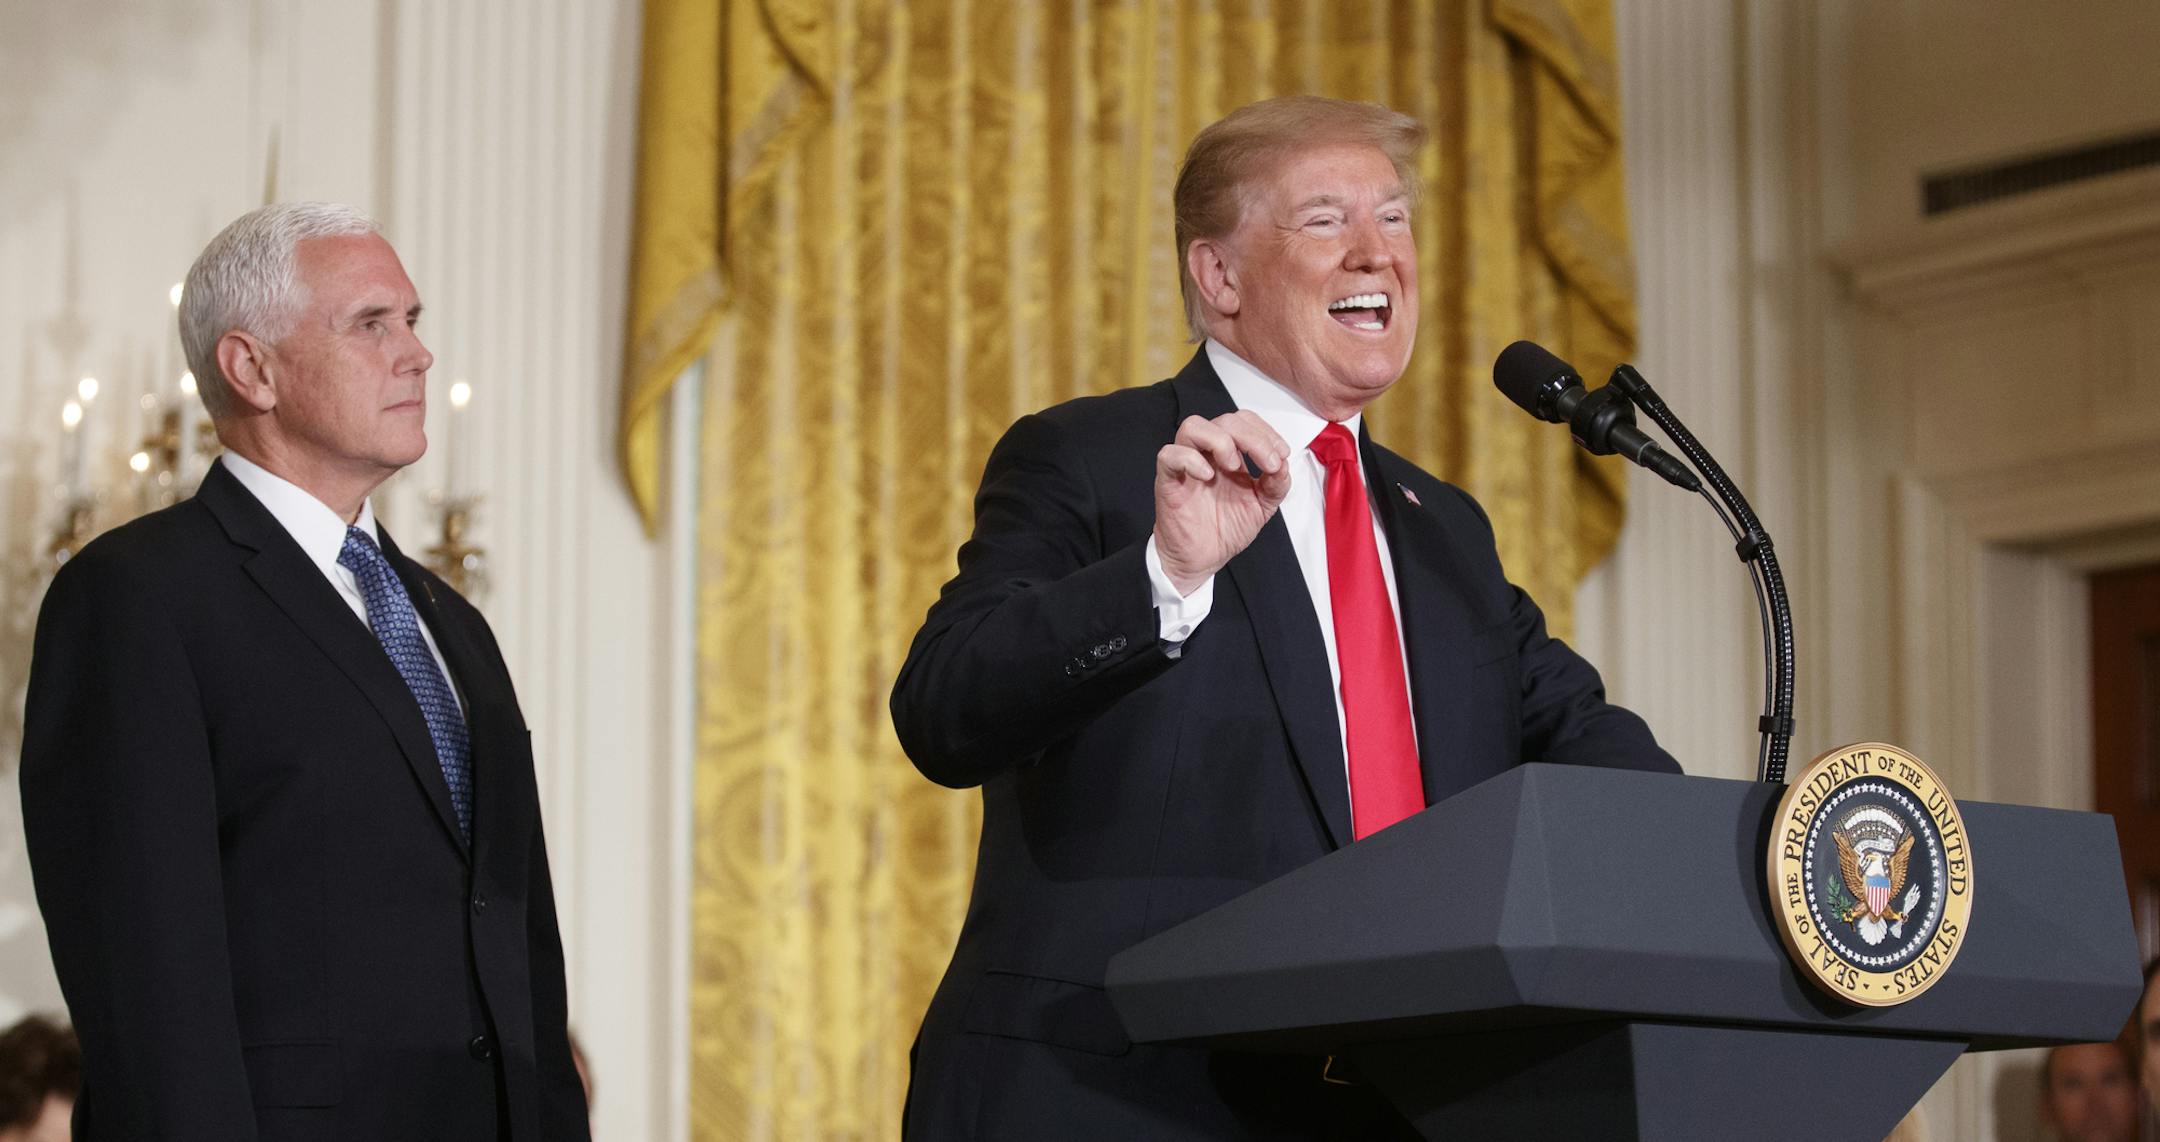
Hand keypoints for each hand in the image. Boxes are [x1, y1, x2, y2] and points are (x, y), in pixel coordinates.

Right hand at [1154, 412, 1292, 593]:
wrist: (1201, 560)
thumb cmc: (1226, 529)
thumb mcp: (1262, 506)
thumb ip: (1276, 485)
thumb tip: (1284, 463)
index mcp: (1230, 455)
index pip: (1244, 422)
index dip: (1265, 431)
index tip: (1281, 454)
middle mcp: (1208, 454)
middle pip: (1225, 420)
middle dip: (1252, 437)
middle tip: (1267, 462)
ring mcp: (1186, 465)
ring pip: (1193, 426)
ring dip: (1221, 440)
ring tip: (1234, 466)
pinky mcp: (1168, 480)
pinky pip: (1169, 454)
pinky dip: (1190, 459)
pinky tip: (1207, 476)